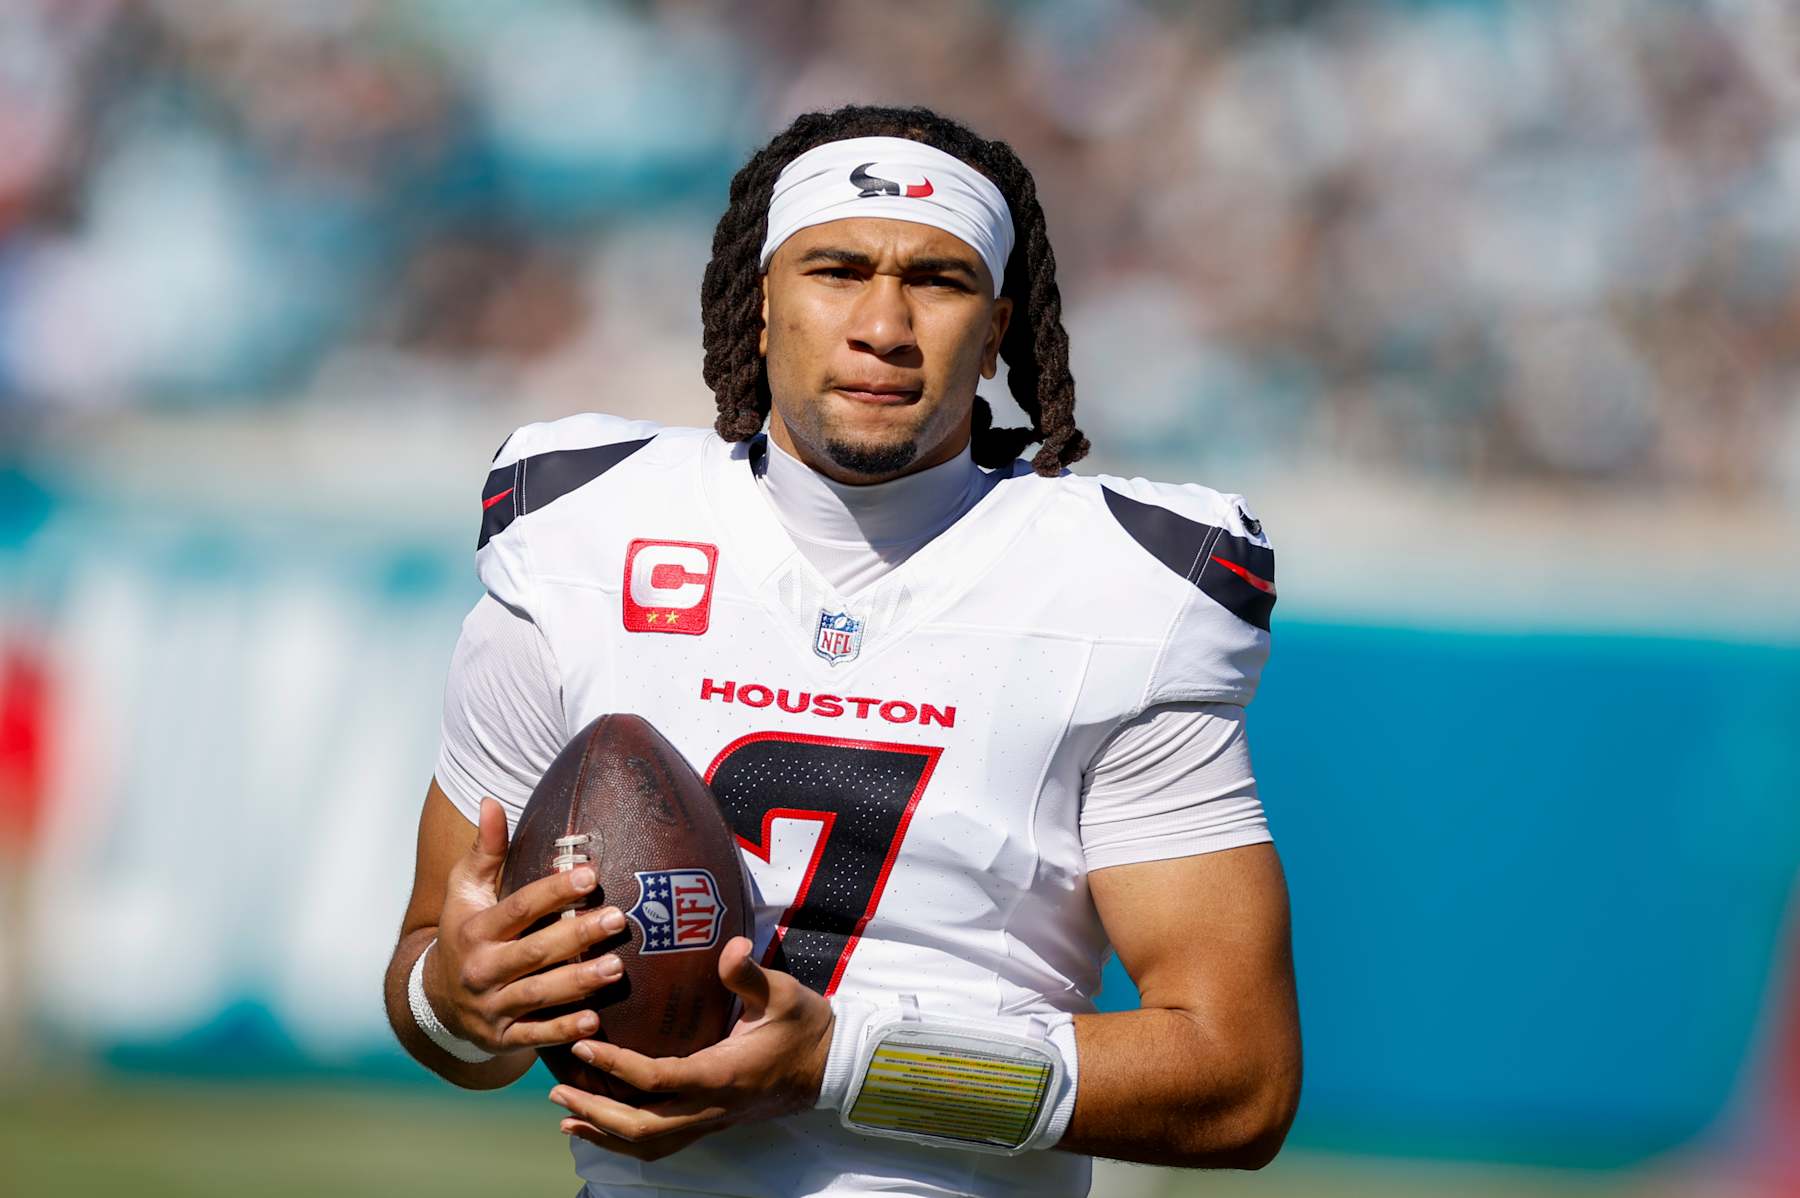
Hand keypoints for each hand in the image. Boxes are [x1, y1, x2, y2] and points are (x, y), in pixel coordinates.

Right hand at [425, 797, 627, 1053]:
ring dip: (578, 983)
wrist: (436, 999)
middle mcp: (482, 968)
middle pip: (535, 951)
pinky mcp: (502, 1037)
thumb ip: (486, 849)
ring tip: (616, 968)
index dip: (554, 891)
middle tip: (618, 919)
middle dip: (577, 935)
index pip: (520, 908)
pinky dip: (562, 1031)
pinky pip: (535, 1036)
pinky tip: (594, 1022)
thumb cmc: (464, 931)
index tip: (590, 874)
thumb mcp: (465, 889)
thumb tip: (491, 801)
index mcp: (476, 929)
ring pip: (538, 995)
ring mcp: (491, 1006)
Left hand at [550, 936, 834, 1160]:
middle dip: (596, 1113)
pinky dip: (626, 1141)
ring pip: (650, 1145)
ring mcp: (712, 1121)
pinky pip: (663, 1144)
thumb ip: (750, 973)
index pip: (658, 1079)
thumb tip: (732, 946)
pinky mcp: (712, 1124)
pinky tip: (603, 1128)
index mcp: (722, 1075)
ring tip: (567, 1117)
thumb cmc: (805, 1026)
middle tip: (559, 1089)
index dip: (616, 1067)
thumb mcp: (783, 993)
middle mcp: (712, 1107)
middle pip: (644, 1127)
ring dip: (605, 1134)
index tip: (583, 1046)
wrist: (831, 1065)